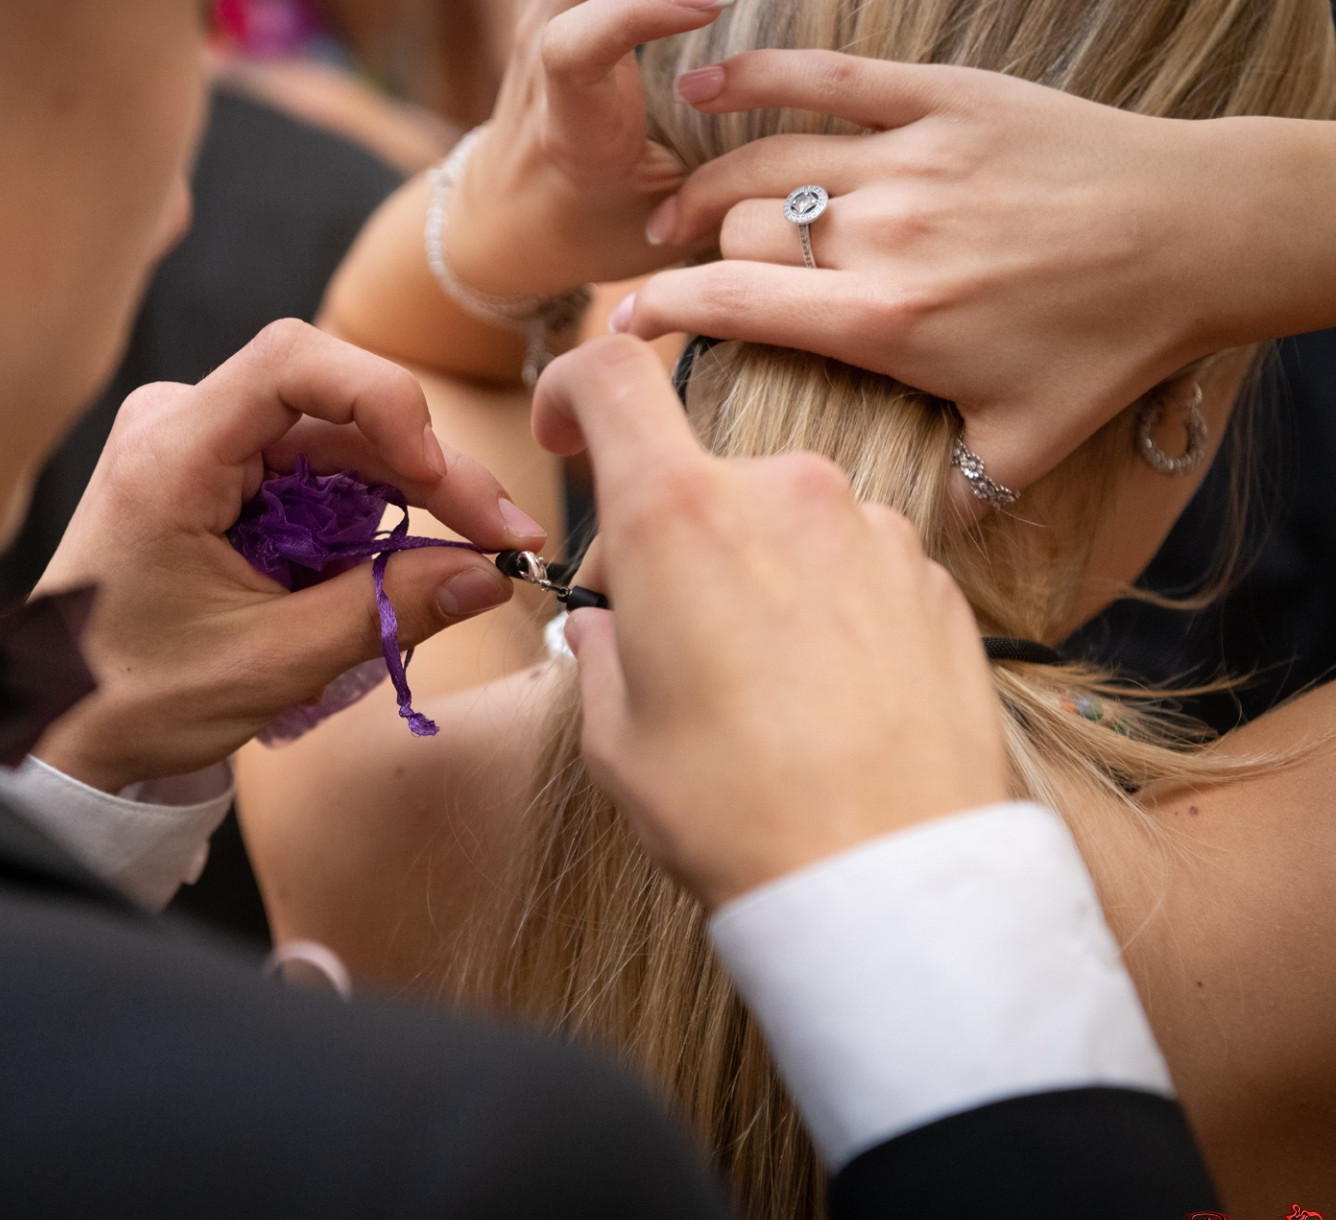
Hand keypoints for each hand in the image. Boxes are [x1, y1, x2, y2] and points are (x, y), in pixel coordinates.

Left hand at [33, 320, 547, 792]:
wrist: (53, 720)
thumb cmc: (130, 695)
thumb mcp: (269, 664)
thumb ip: (384, 612)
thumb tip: (490, 576)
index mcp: (169, 453)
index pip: (292, 362)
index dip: (383, 399)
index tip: (438, 478)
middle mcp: (180, 425)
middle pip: (334, 405)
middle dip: (427, 468)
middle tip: (504, 536)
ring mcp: (196, 445)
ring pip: (335, 438)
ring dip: (408, 492)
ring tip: (477, 554)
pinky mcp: (213, 474)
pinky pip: (312, 470)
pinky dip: (366, 512)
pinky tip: (411, 561)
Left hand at [443, 0, 735, 299]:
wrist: (508, 218)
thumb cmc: (594, 229)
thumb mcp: (658, 228)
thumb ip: (720, 189)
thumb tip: (809, 169)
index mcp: (571, 127)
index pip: (577, 47)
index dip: (639, 8)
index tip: (713, 2)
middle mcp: (542, 60)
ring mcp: (543, 16)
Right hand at [532, 335, 1007, 907]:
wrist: (888, 878)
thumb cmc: (735, 812)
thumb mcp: (616, 737)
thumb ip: (602, 650)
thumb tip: (609, 627)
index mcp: (680, 514)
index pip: (613, 376)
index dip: (573, 389)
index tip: (566, 434)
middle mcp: (783, 492)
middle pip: (697, 473)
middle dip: (663, 537)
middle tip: (657, 637)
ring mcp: (871, 529)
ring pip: (778, 519)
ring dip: (749, 572)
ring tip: (753, 685)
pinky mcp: (933, 576)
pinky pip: (850, 560)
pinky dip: (820, 602)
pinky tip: (821, 694)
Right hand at [614, 50, 1335, 509]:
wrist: (1202, 235)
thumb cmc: (1110, 344)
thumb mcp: (1025, 447)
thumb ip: (939, 497)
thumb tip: (873, 540)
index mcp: (887, 322)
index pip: (728, 304)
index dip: (656, 315)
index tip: (622, 333)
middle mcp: (885, 235)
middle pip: (738, 233)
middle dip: (697, 260)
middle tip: (684, 281)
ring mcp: (911, 159)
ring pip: (762, 162)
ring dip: (706, 189)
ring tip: (680, 216)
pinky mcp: (943, 98)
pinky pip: (826, 76)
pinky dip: (756, 74)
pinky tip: (703, 83)